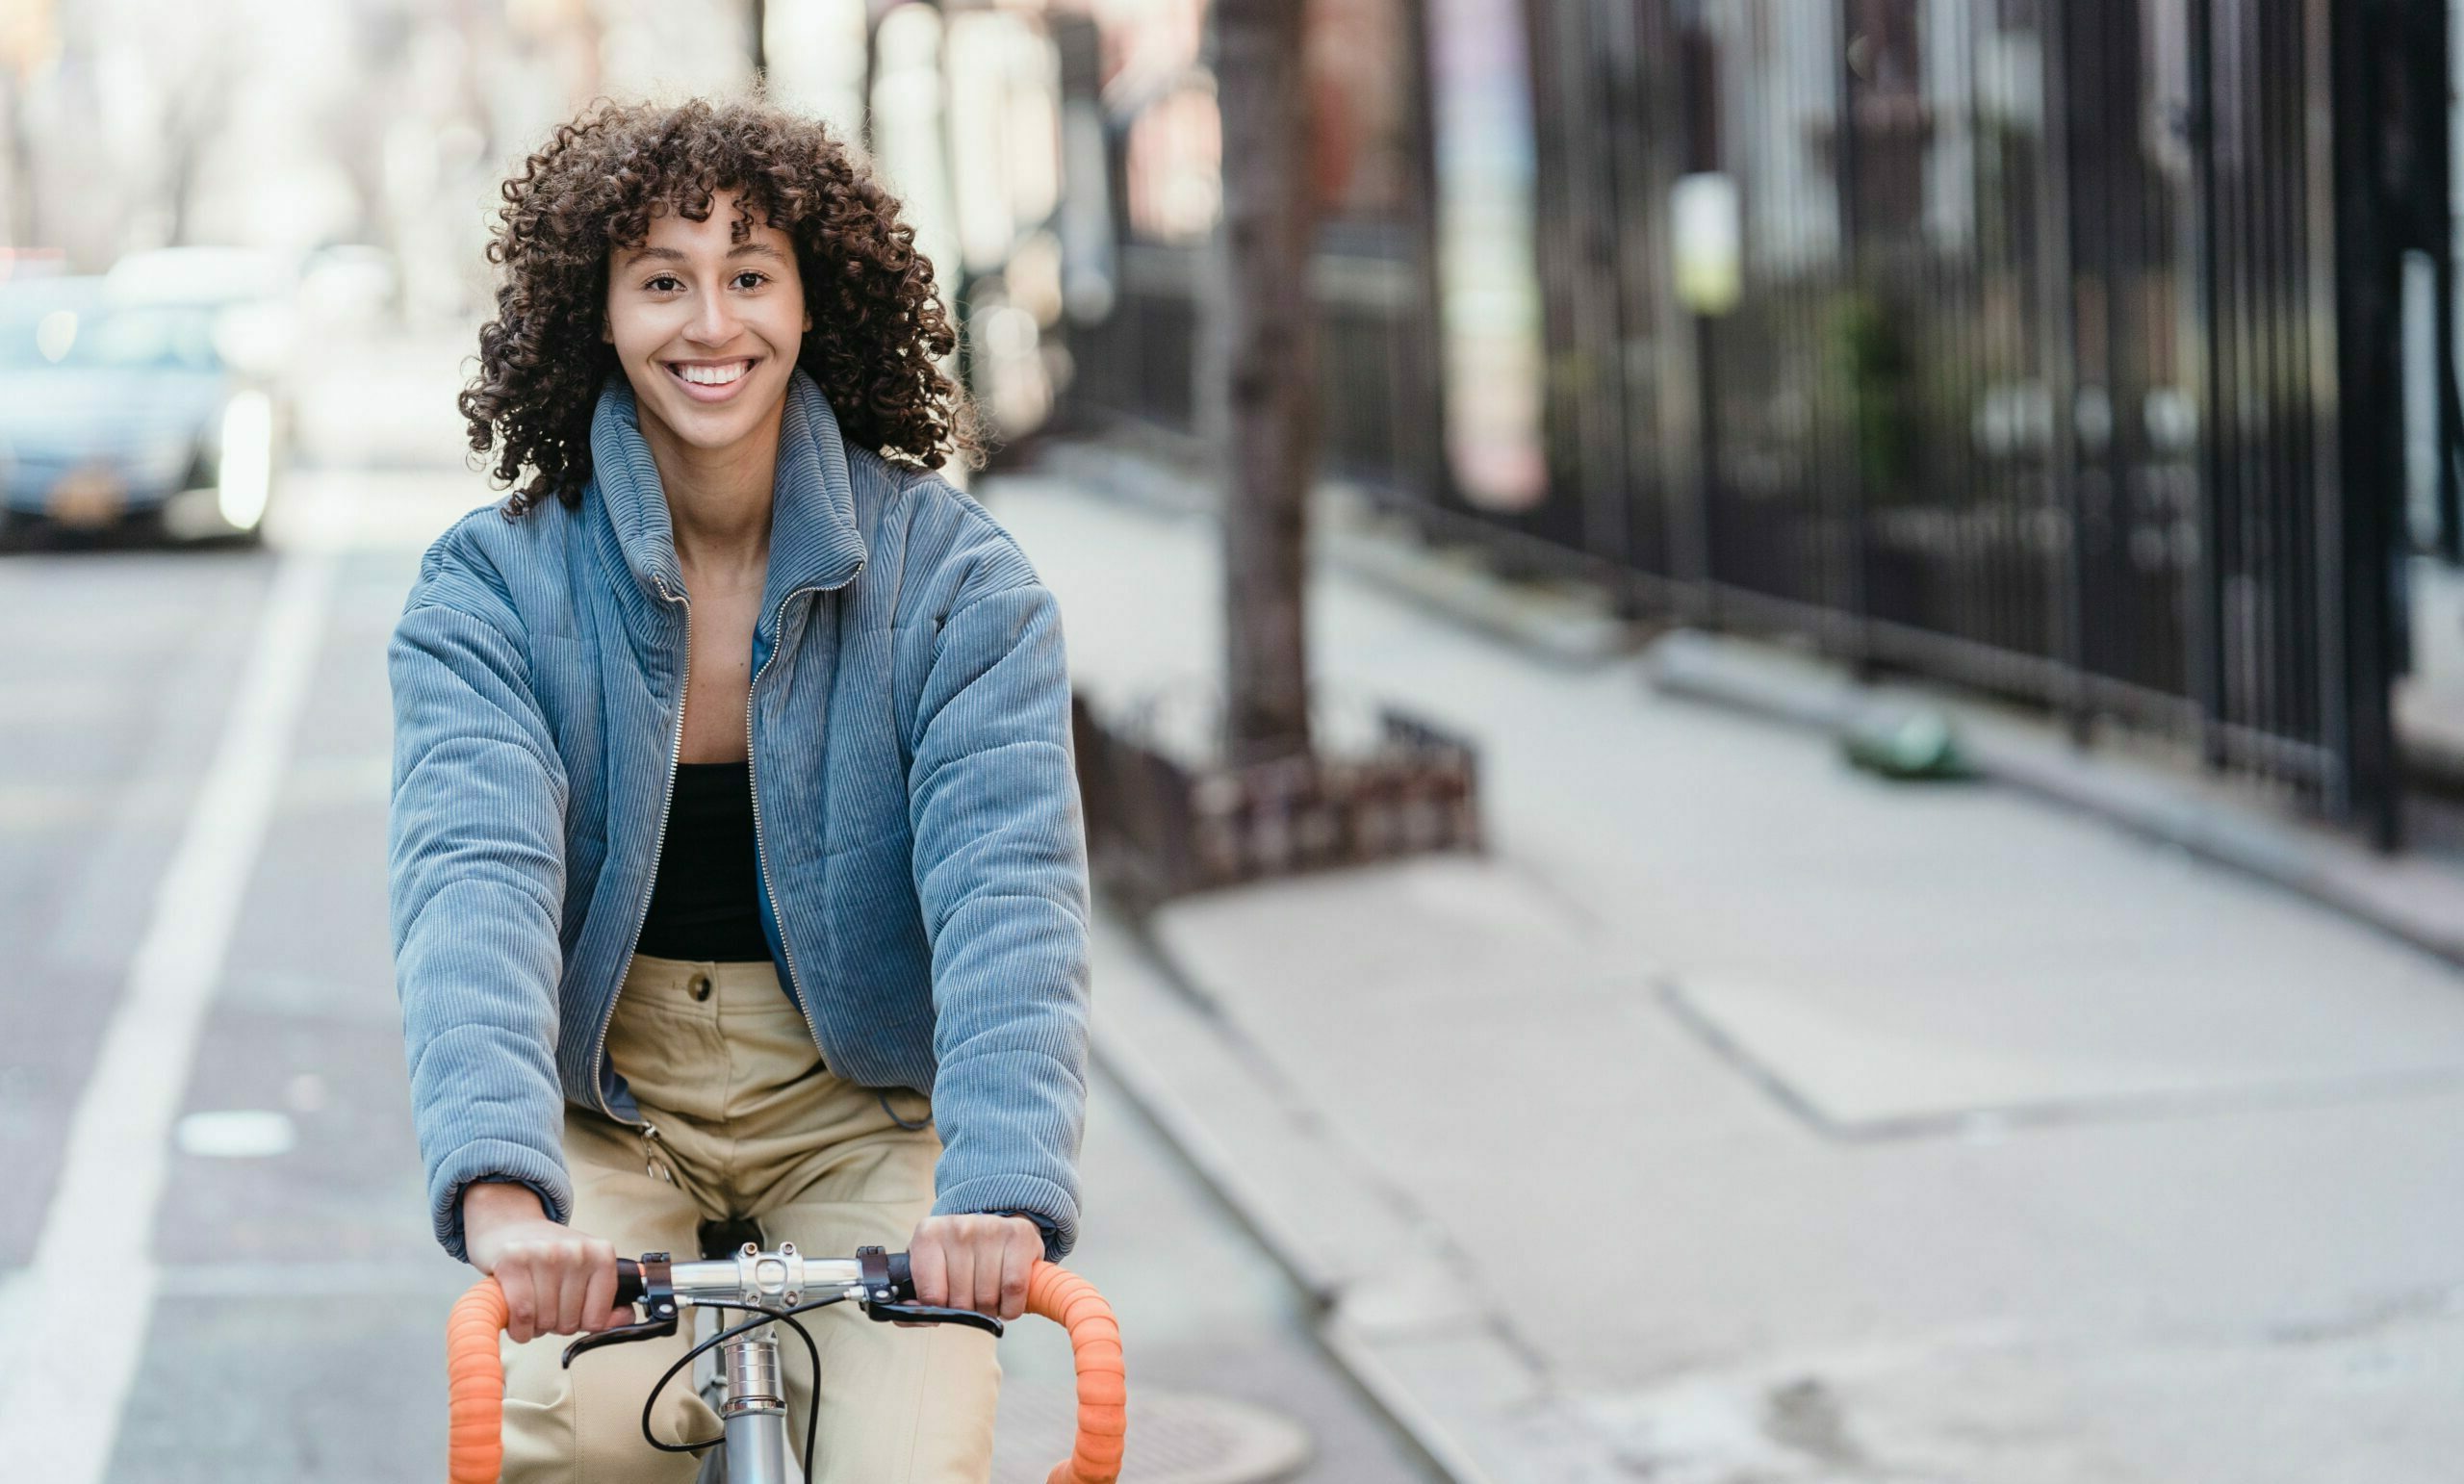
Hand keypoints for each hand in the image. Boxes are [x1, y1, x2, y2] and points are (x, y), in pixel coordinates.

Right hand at [462, 1181, 631, 1343]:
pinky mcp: (513, 1261)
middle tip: (546, 1306)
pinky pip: (522, 1315)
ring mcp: (545, 1254)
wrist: (511, 1225)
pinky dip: (518, 1328)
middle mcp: (577, 1251)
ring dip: (534, 1327)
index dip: (580, 1325)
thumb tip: (626, 1319)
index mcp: (602, 1254)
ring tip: (532, 1307)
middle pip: (569, 1323)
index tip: (571, 1313)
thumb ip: (606, 1301)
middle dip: (554, 1325)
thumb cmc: (550, 1258)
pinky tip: (516, 1319)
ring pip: (544, 1321)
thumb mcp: (586, 1271)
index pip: (597, 1319)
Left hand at [907, 1213, 1042, 1321]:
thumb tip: (916, 1314)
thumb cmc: (959, 1256)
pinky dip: (1011, 1307)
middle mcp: (957, 1227)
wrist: (996, 1223)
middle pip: (961, 1301)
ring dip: (991, 1310)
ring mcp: (989, 1228)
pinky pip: (1014, 1288)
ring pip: (987, 1298)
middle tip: (972, 1297)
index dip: (941, 1310)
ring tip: (990, 1294)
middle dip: (969, 1310)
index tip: (947, 1303)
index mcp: (928, 1235)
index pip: (931, 1297)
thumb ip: (915, 1300)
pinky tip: (1007, 1300)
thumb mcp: (930, 1269)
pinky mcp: (1018, 1234)